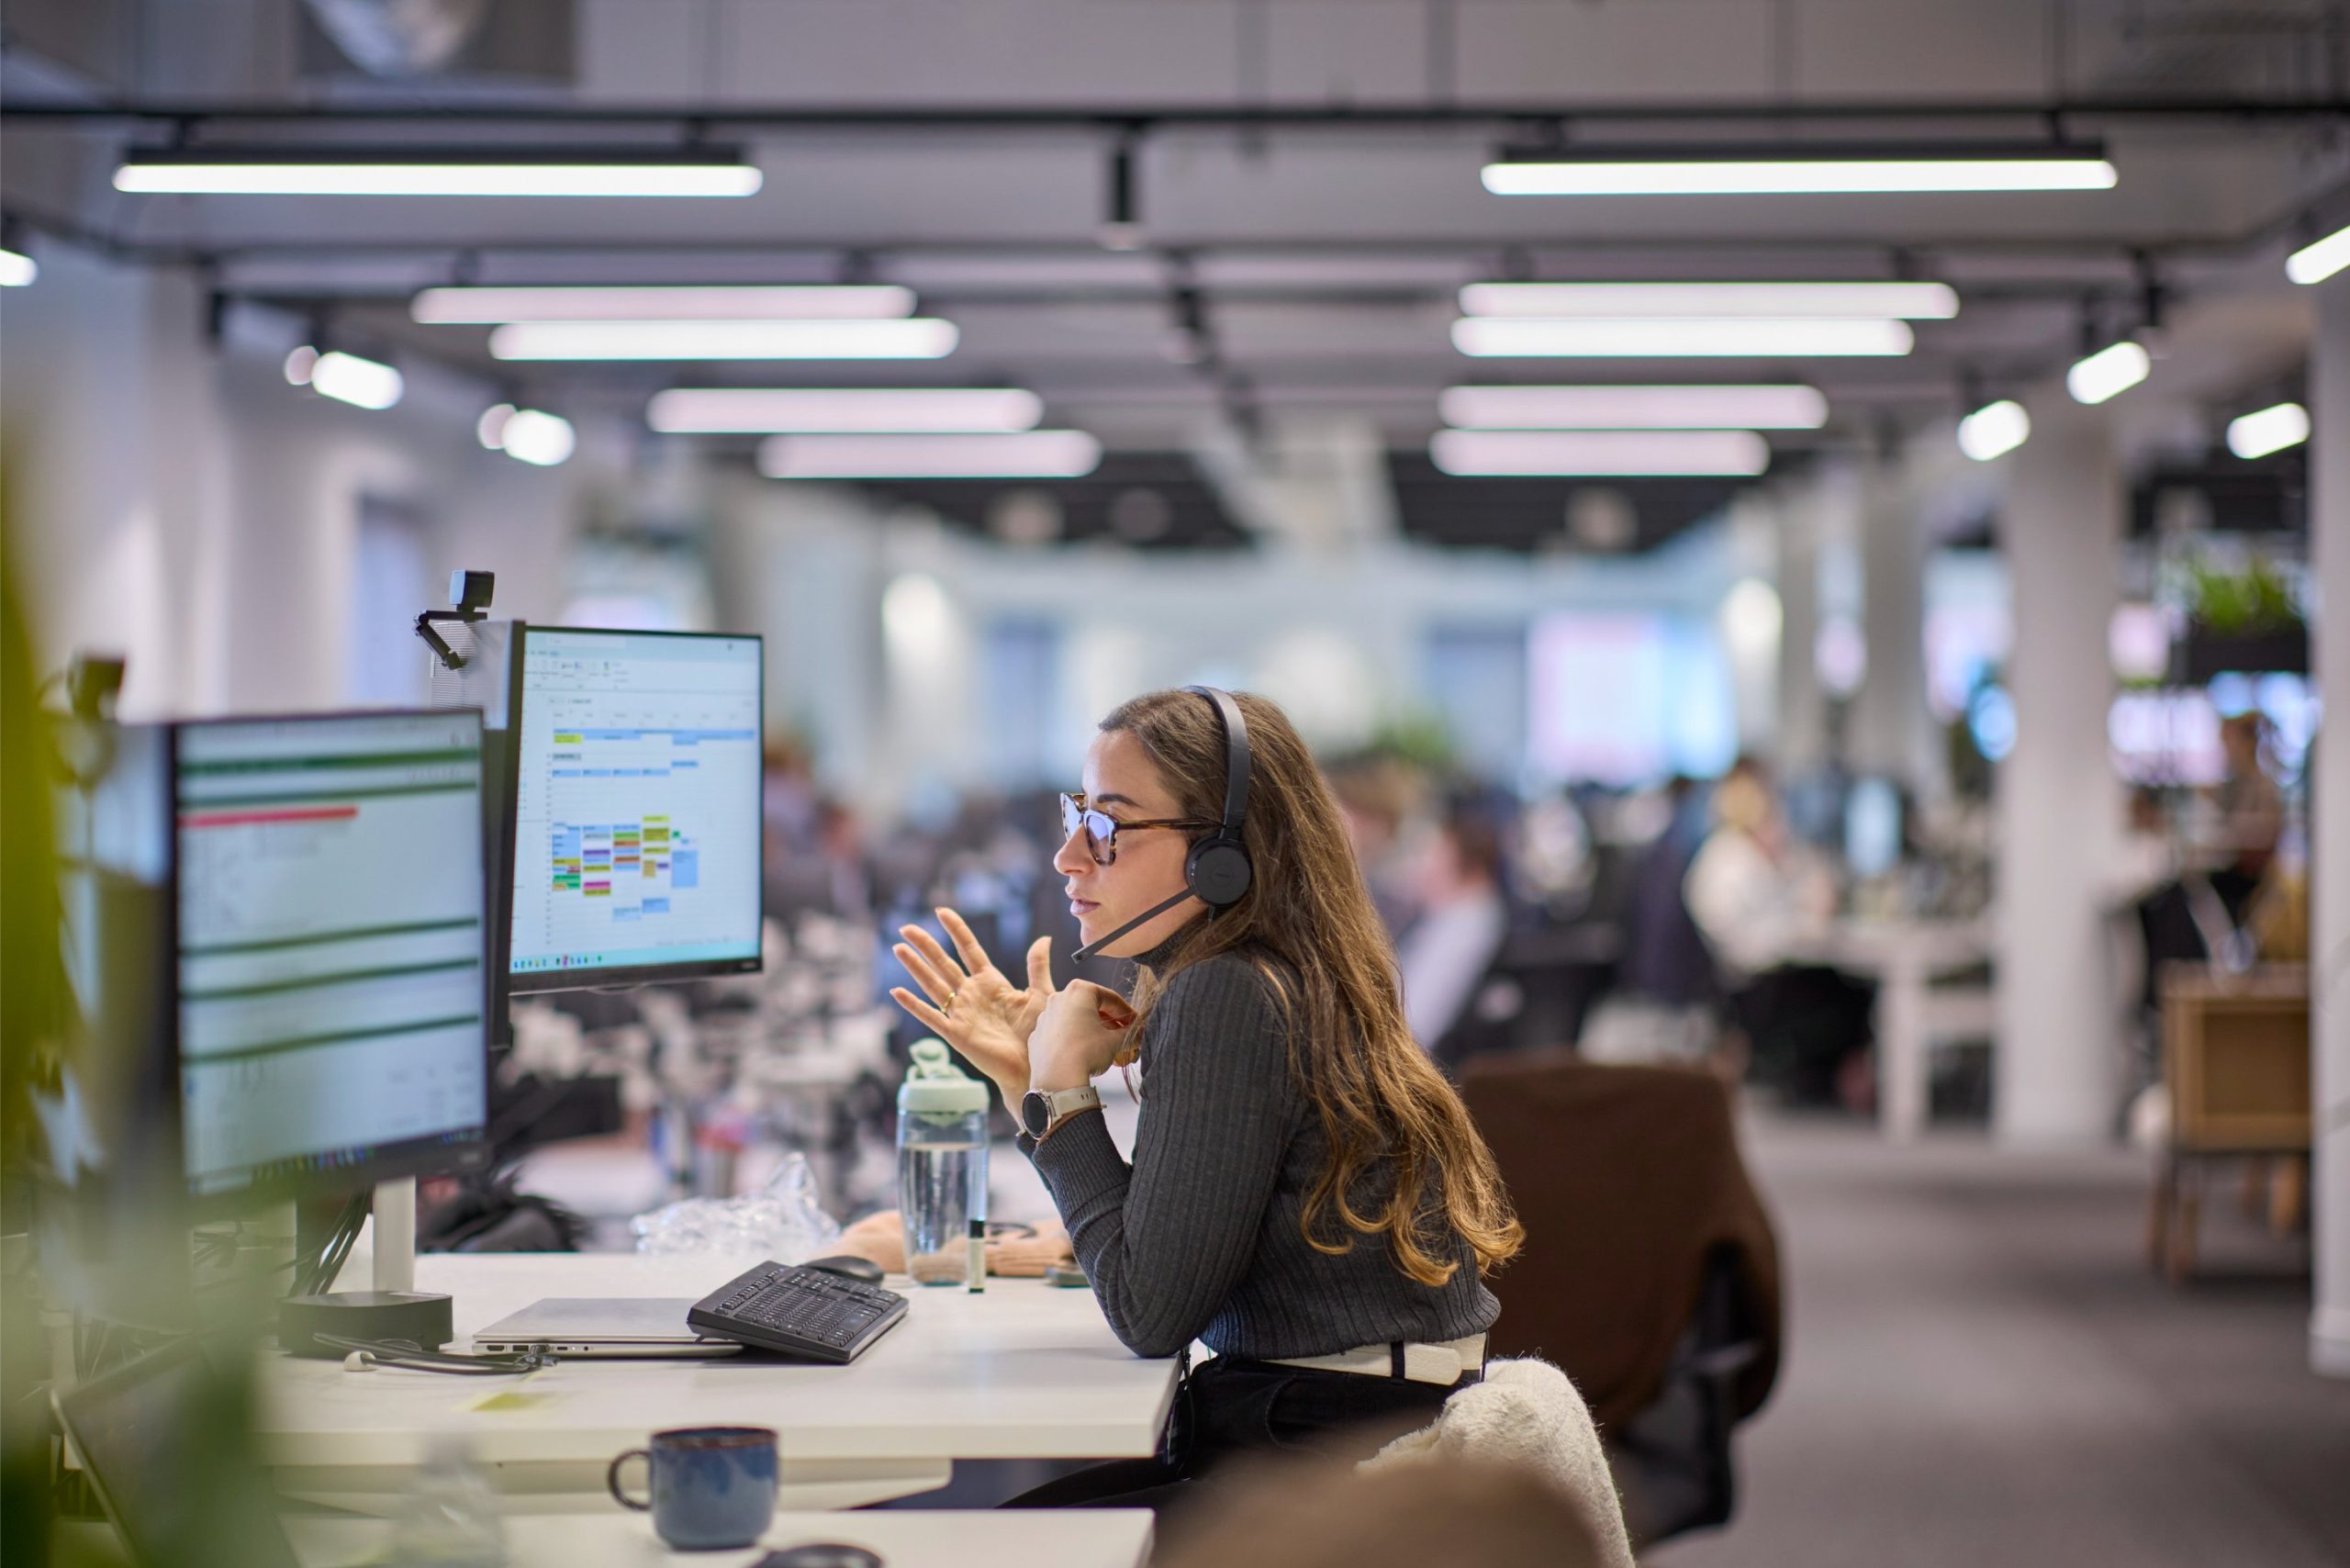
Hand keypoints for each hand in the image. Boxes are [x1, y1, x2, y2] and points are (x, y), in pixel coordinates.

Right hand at [889, 908, 1052, 1107]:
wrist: (1034, 1065)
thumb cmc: (1038, 1034)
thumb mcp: (1041, 993)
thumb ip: (1037, 966)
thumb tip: (1044, 938)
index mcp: (991, 982)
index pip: (969, 950)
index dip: (956, 930)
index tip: (941, 911)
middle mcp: (971, 994)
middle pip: (943, 963)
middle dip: (925, 944)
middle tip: (906, 927)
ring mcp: (961, 1013)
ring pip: (933, 984)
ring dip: (915, 967)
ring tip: (898, 948)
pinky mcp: (956, 1033)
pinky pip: (931, 1016)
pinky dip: (914, 1004)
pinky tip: (897, 991)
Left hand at [1028, 981, 1138, 1092]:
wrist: (1057, 1080)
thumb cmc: (1087, 1053)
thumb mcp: (1116, 1041)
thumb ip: (1130, 1033)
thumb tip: (1140, 1033)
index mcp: (1079, 991)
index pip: (1110, 998)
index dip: (1127, 1012)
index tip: (1136, 1023)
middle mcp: (1058, 998)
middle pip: (1091, 1006)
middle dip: (1109, 1021)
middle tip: (1123, 1034)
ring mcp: (1044, 1017)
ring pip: (1074, 1019)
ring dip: (1091, 1030)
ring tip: (1106, 1048)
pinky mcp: (1036, 1036)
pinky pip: (1060, 1034)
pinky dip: (1073, 1040)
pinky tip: (1084, 1054)